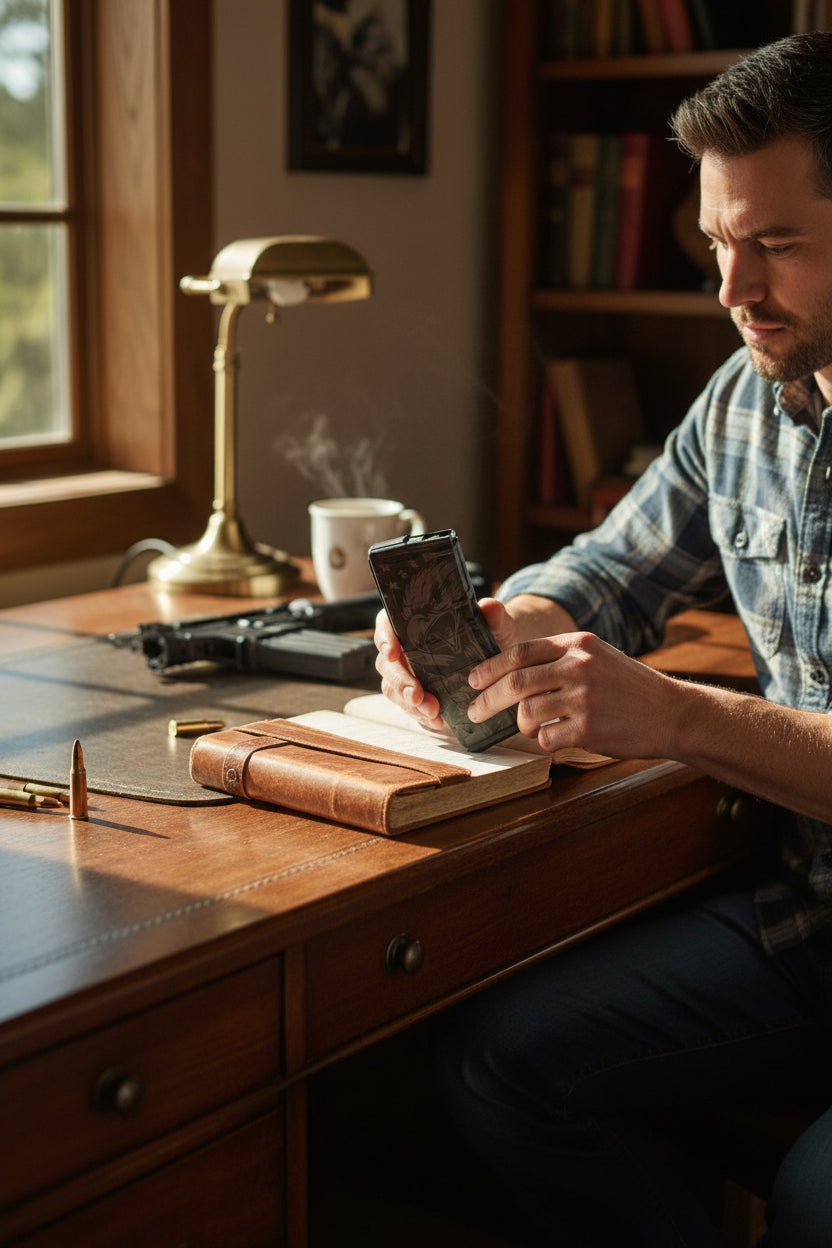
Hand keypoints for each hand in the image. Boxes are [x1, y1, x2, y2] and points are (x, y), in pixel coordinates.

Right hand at [373, 597, 520, 730]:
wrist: (500, 664)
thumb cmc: (491, 636)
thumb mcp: (497, 625)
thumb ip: (493, 615)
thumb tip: (489, 606)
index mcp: (414, 622)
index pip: (387, 624)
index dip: (384, 637)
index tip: (393, 652)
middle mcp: (404, 647)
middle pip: (387, 663)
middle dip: (400, 682)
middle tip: (418, 696)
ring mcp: (406, 673)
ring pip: (393, 688)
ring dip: (409, 703)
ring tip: (433, 713)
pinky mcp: (415, 695)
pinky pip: (408, 707)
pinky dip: (420, 715)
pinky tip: (438, 722)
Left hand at [467, 629, 679, 759]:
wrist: (672, 713)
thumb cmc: (628, 687)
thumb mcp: (597, 656)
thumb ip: (558, 658)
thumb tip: (507, 671)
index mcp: (577, 644)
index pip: (519, 652)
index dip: (489, 668)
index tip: (472, 681)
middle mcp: (579, 667)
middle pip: (515, 683)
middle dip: (487, 700)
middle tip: (474, 713)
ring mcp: (584, 698)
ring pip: (527, 713)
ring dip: (521, 725)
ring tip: (531, 727)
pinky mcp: (589, 729)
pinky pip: (546, 738)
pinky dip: (543, 741)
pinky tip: (556, 737)